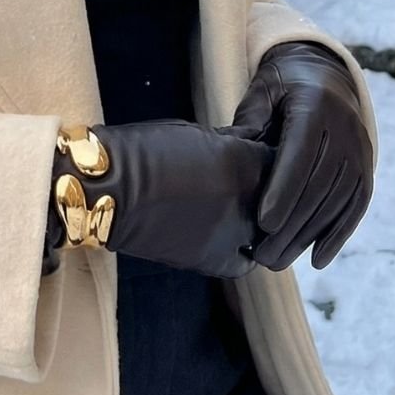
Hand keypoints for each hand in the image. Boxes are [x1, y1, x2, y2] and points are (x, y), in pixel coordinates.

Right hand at [44, 117, 275, 279]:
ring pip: (269, 232)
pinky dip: (245, 249)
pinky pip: (243, 259)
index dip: (279, 156)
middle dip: (278, 189)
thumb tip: (255, 146)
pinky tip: (236, 237)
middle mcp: (249, 201)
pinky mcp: (214, 261)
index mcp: (246, 163)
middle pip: (285, 199)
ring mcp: (234, 234)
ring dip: (266, 222)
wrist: (107, 190)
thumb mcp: (199, 133)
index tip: (271, 153)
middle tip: (260, 181)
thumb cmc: (146, 149)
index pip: (287, 161)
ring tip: (250, 210)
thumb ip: (236, 143)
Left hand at [231, 41, 373, 271]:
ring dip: (309, 236)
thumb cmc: (282, 86)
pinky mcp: (366, 166)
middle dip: (291, 224)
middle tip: (262, 255)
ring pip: (336, 200)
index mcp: (315, 105)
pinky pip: (356, 205)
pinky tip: (317, 259)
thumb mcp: (261, 90)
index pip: (300, 154)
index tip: (264, 223)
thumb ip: (249, 120)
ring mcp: (360, 148)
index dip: (283, 190)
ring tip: (278, 261)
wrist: (325, 75)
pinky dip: (339, 234)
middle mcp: (344, 128)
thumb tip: (228, 154)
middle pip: (318, 184)